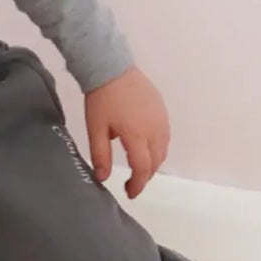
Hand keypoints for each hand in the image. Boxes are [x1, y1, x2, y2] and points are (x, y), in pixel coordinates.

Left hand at [82, 65, 169, 198]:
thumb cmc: (101, 99)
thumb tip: (103, 178)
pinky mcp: (162, 110)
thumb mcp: (96, 129)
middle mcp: (155, 129)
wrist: (112, 67)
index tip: (129, 193)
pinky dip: (158, 149)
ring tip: (138, 169)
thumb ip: (100, 155)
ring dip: (153, 163)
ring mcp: (161, 119)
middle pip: (156, 161)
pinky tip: (145, 149)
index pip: (142, 168)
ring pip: (163, 150)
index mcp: (137, 135)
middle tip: (132, 184)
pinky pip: (165, 137)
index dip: (137, 184)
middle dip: (145, 176)